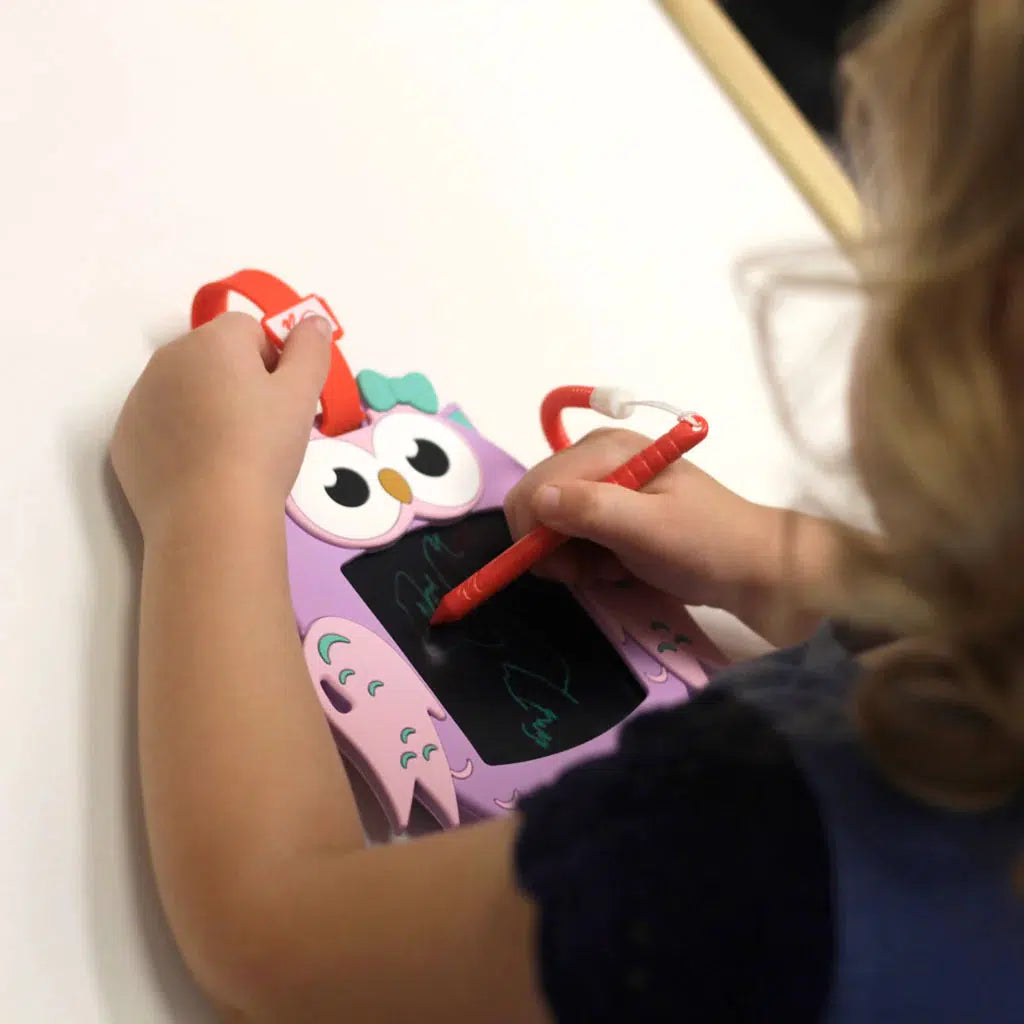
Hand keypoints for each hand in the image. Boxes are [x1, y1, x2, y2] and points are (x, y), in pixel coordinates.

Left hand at [111, 312, 331, 538]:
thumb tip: (312, 322)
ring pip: (184, 390)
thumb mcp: (301, 395)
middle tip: (261, 429)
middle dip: (238, 382)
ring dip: (207, 408)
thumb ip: (310, 348)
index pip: (249, 330)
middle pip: (213, 357)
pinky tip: (201, 470)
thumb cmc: (262, 448)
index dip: (273, 362)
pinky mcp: (125, 439)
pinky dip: (180, 438)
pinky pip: (160, 425)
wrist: (210, 518)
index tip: (282, 401)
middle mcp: (167, 359)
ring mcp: (139, 399)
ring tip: (231, 454)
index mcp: (212, 341)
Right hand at [504, 428, 794, 619]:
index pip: (535, 485)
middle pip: (536, 503)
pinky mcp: (607, 508)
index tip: (565, 570)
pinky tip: (616, 565)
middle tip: (591, 572)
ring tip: (612, 568)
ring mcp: (602, 482)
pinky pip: (569, 536)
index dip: (534, 532)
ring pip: (549, 525)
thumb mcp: (650, 530)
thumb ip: (592, 510)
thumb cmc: (705, 545)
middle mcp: (597, 456)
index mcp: (606, 447)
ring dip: (571, 557)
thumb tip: (537, 500)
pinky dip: (584, 559)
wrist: (749, 567)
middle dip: (553, 547)